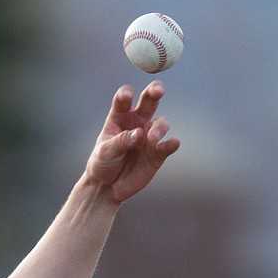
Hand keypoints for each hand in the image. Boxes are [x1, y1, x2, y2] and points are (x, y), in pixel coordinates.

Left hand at [83, 83, 178, 204]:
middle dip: (154, 92)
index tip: (127, 95)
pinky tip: (174, 143)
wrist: (107, 187)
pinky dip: (171, 144)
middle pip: (149, 101)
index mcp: (120, 116)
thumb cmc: (103, 163)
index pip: (124, 100)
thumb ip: (121, 140)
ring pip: (161, 123)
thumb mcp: (106, 151)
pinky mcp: (157, 153)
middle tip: (158, 90)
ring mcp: (149, 136)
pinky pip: (167, 146)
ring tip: (152, 138)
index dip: (126, 95)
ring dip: (160, 127)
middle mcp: (137, 122)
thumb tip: (139, 133)